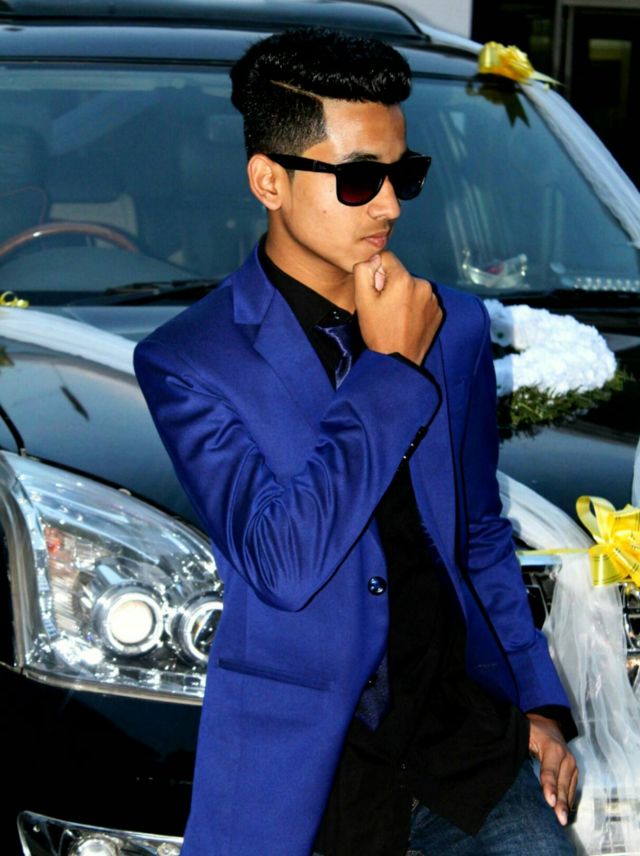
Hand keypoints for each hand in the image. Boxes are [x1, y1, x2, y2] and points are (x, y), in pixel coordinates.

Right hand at [353, 251, 442, 365]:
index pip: (387, 258)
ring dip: (404, 296)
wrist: (398, 361)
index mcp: (404, 280)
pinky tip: (406, 322)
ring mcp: (433, 300)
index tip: (376, 292)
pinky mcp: (438, 312)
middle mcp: (423, 285)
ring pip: (412, 287)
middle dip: (391, 286)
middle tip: (384, 308)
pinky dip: (414, 307)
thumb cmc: (378, 332)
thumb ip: (364, 271)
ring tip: (396, 317)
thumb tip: (373, 259)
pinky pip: (423, 301)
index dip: (377, 273)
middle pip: (400, 274)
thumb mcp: (362, 301)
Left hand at [527, 713, 577, 825]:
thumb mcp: (525, 735)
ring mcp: (573, 765)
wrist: (549, 724)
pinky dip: (568, 800)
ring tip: (561, 820)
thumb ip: (520, 747)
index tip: (550, 802)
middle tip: (559, 818)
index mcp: (553, 748)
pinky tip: (564, 812)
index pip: (550, 770)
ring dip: (566, 804)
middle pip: (562, 783)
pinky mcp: (574, 771)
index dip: (549, 786)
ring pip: (569, 788)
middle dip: (561, 802)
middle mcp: (567, 757)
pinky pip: (572, 788)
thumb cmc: (533, 730)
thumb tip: (508, 761)